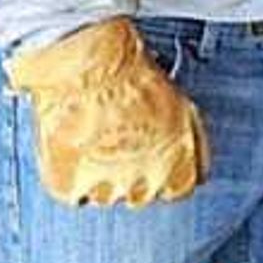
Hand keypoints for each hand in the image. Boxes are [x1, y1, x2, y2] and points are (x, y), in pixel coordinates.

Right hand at [5, 19, 207, 207]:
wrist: (88, 67)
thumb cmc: (132, 77)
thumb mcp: (183, 108)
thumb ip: (190, 144)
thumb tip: (194, 165)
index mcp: (177, 167)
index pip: (177, 189)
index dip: (163, 168)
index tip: (151, 154)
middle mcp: (145, 184)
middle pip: (140, 193)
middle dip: (131, 170)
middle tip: (117, 138)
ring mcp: (106, 188)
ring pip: (105, 194)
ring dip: (99, 174)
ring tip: (93, 137)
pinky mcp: (70, 186)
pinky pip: (72, 192)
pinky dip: (69, 175)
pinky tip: (74, 146)